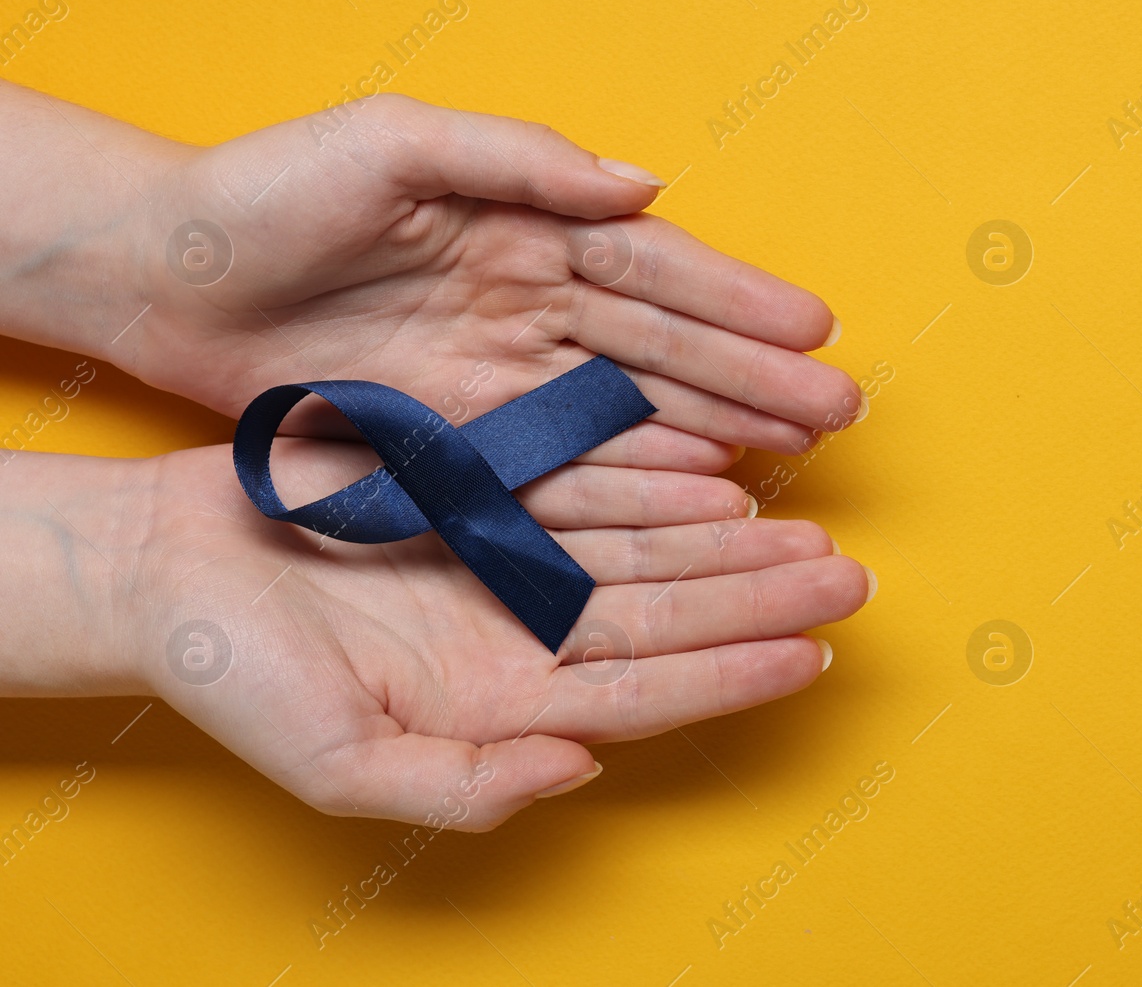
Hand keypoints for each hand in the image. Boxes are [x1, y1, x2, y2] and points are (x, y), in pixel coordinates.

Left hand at [0, 83, 865, 458]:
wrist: (168, 275)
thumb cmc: (271, 190)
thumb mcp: (393, 143)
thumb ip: (520, 158)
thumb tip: (644, 184)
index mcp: (523, 227)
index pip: (653, 268)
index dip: (737, 298)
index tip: (816, 326)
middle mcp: (527, 307)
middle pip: (663, 348)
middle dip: (754, 377)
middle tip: (838, 410)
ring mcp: (498, 380)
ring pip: (630, 412)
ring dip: (714, 434)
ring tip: (792, 458)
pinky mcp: (457, 441)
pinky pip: (564, 466)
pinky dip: (630, 482)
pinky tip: (694, 496)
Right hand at [11, 442, 868, 828]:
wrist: (168, 570)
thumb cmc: (239, 678)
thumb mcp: (340, 761)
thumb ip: (464, 788)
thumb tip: (581, 773)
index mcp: (504, 705)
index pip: (647, 693)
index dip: (732, 674)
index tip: (814, 658)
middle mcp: (521, 636)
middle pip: (668, 619)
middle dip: (759, 602)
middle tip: (848, 580)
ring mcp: (509, 565)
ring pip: (644, 552)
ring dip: (725, 545)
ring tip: (806, 533)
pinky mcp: (484, 497)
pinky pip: (588, 488)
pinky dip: (651, 483)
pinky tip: (712, 477)